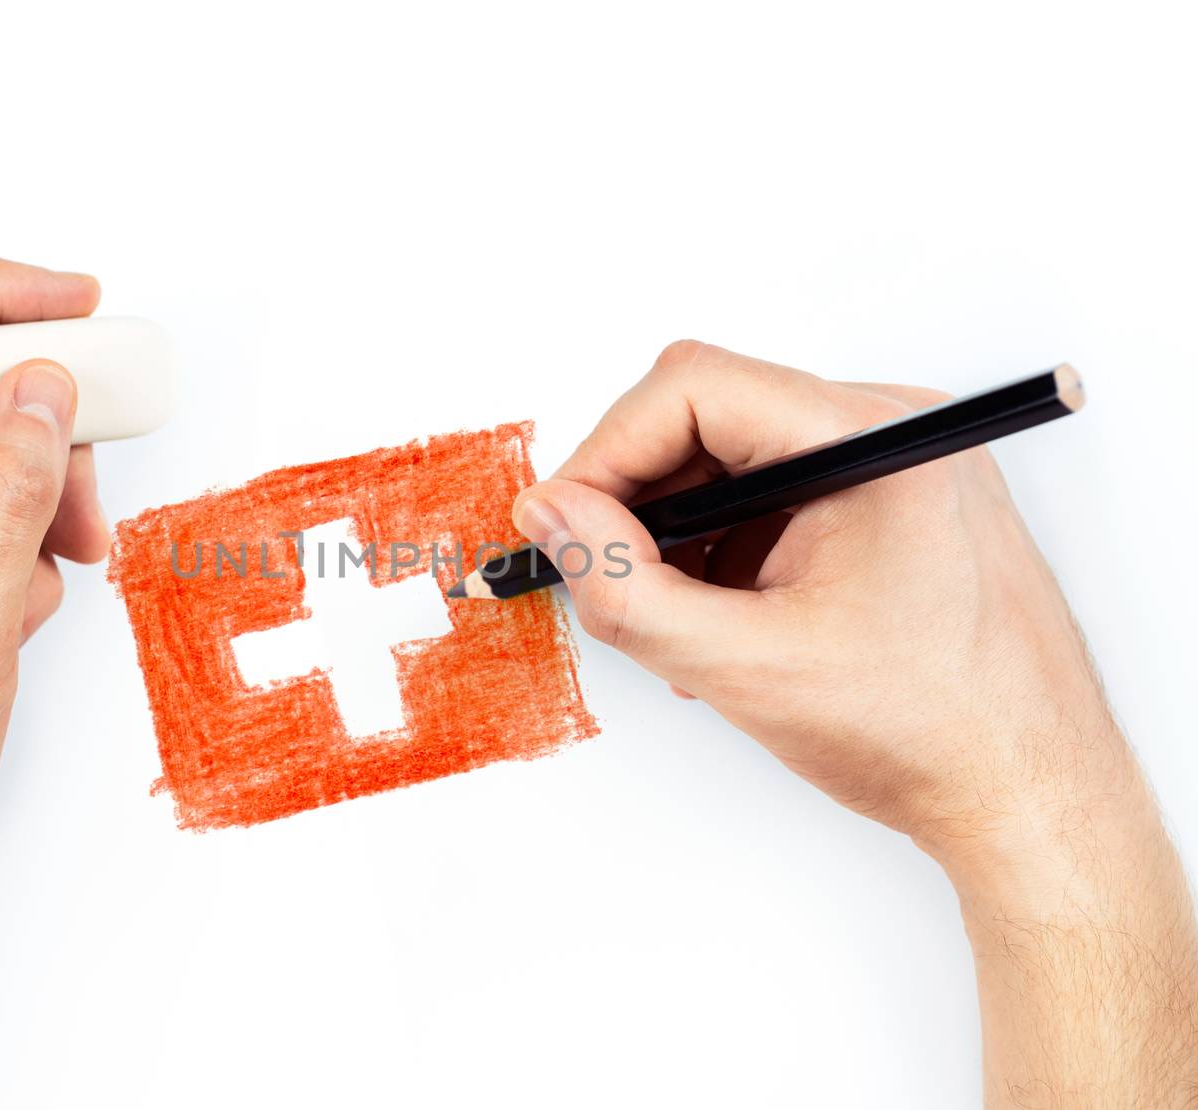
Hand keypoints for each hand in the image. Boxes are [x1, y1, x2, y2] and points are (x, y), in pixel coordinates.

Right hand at [516, 340, 1197, 1102]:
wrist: (1030, 794)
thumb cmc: (929, 733)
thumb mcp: (744, 667)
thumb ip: (624, 586)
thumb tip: (549, 516)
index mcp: (872, 444)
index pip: (692, 390)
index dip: (606, 453)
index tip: (560, 525)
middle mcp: (890, 431)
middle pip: (708, 415)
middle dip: (639, 498)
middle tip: (602, 577)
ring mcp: (893, 464)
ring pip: (732, 459)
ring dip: (678, 532)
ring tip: (676, 623)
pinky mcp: (886, 502)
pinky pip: (771, 495)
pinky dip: (723, 550)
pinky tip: (722, 621)